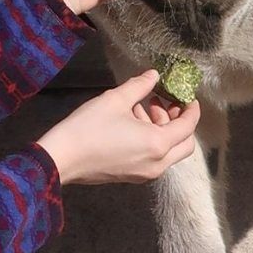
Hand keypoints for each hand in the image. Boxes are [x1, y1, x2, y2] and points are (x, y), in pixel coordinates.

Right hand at [36, 70, 200, 184]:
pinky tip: (131, 124)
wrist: (62, 158)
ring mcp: (144, 173)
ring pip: (168, 152)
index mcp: (157, 144)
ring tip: (141, 108)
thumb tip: (154, 75)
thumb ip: (140, 86)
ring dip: (162, 130)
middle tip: (165, 103)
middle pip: (184, 144)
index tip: (187, 96)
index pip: (187, 127)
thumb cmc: (89, 127)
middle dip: (179, 122)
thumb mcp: (115, 100)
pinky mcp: (132, 176)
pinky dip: (151, 141)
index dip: (191, 109)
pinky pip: (153, 158)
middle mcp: (157, 163)